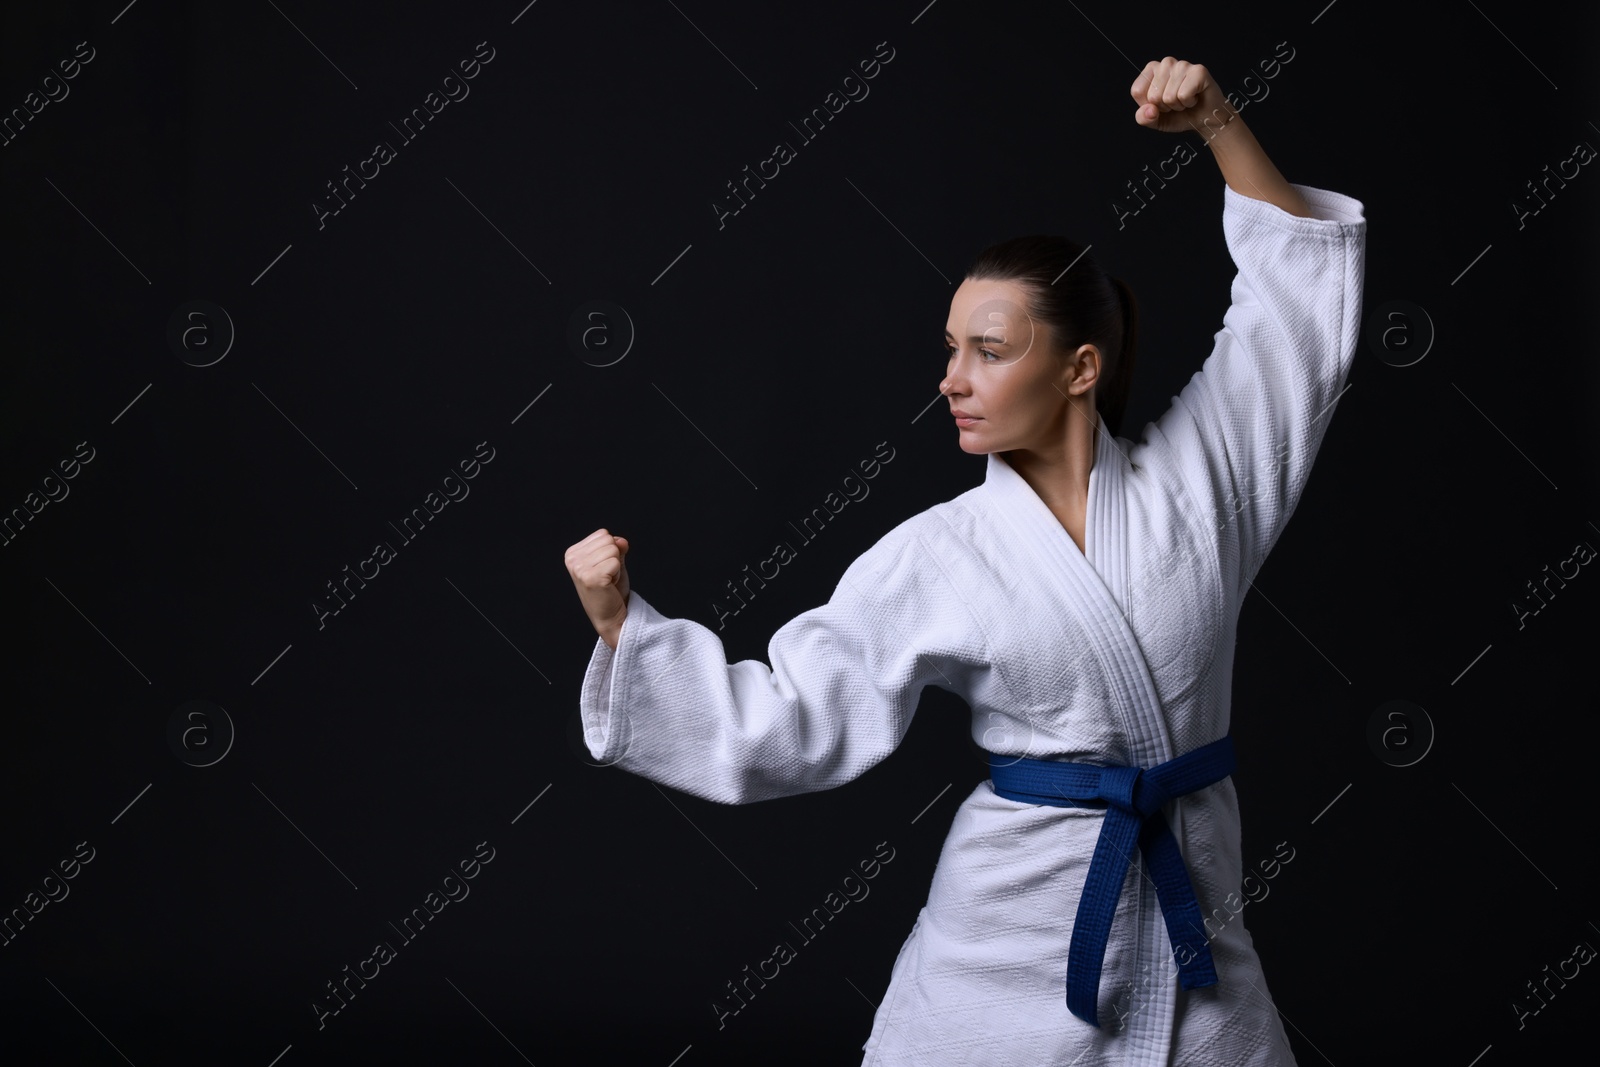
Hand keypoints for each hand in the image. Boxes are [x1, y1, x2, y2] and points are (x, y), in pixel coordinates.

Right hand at [565, 528, 629, 649]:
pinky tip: (610, 585)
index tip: (604, 568)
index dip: (610, 550)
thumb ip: (616, 547)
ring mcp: (579, 569)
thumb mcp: (613, 562)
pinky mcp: (591, 578)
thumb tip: (621, 541)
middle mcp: (572, 560)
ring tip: (608, 581)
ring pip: (613, 549)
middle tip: (608, 576)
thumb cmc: (611, 589)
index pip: (602, 534)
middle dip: (614, 557)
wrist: (611, 616)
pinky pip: (616, 562)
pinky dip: (618, 573)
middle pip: (608, 539)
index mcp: (572, 553)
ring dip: (616, 566)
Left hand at [1130, 57, 1235, 136]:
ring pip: (1168, 96)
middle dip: (1165, 106)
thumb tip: (1150, 109)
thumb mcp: (1154, 121)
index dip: (1149, 106)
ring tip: (1186, 99)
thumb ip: (1143, 118)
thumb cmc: (1178, 115)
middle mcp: (1166, 63)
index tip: (1161, 104)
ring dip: (1178, 105)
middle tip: (1177, 102)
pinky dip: (1189, 103)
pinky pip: (1183, 95)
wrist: (1204, 119)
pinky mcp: (1198, 71)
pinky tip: (1195, 97)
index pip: (1137, 91)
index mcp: (1151, 70)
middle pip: (1153, 95)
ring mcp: (1182, 65)